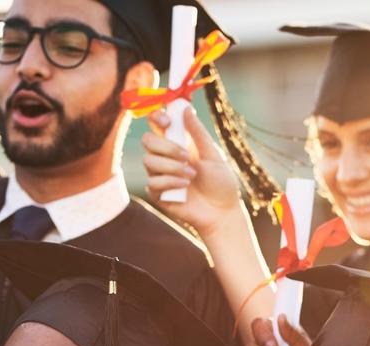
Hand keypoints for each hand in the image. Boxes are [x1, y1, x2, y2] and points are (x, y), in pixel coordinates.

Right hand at [142, 107, 243, 237]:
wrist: (222, 212)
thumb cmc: (220, 183)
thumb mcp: (213, 154)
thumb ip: (198, 133)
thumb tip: (186, 108)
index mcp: (178, 143)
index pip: (157, 124)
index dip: (156, 117)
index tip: (167, 121)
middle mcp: (166, 157)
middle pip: (147, 140)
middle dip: (166, 146)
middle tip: (186, 156)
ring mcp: (160, 175)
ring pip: (148, 161)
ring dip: (171, 167)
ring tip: (191, 175)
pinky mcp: (158, 193)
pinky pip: (153, 181)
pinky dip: (170, 182)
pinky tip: (185, 187)